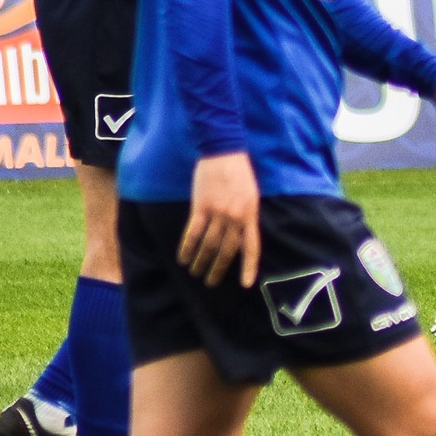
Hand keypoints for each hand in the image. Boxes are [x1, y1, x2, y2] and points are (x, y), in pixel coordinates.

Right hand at [180, 152, 260, 287]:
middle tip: (211, 282)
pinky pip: (193, 233)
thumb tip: (241, 237)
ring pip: (209, 245)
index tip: (246, 284)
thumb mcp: (252, 195)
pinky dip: (187, 247)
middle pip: (227, 250)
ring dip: (201, 261)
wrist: (224, 150)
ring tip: (195, 273)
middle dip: (219, 269)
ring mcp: (218, 212)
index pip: (252, 247)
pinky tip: (182, 259)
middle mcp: (235, 216)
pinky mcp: (201, 206)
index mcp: (251, 214)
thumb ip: (247, 216)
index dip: (249, 267)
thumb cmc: (240, 172)